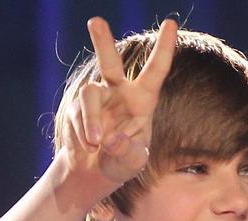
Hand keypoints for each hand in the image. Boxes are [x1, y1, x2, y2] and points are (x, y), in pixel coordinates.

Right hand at [61, 17, 177, 184]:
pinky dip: (81, 135)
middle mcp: (118, 91)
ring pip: (87, 95)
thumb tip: (111, 140)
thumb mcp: (132, 163)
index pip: (155, 70)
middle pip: (109, 62)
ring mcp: (95, 97)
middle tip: (95, 21)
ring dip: (89, 121)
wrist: (93, 172)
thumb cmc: (122, 162)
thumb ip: (127, 152)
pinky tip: (87, 150)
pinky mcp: (76, 108)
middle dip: (102, 41)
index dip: (164, 47)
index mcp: (142, 99)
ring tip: (94, 145)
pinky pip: (76, 116)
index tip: (171, 23)